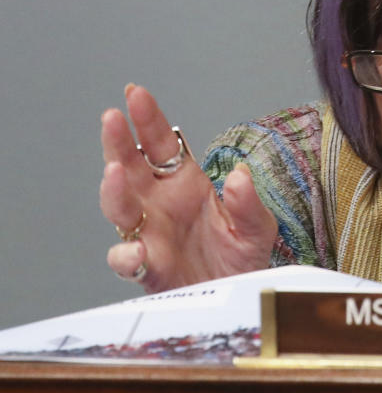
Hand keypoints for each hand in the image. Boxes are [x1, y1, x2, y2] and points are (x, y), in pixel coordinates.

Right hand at [100, 84, 277, 292]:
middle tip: (113, 118)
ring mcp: (149, 234)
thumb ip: (249, 203)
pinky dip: (126, 255)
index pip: (161, 144)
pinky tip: (136, 252)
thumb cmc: (243, 257)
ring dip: (113, 190)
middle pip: (129, 166)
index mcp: (185, 184)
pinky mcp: (148, 269)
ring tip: (115, 172)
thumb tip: (239, 177)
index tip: (135, 94)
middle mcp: (160, 204)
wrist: (241, 297)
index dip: (147, 119)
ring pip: (119, 207)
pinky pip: (127, 260)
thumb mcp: (257, 227)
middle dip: (118, 141)